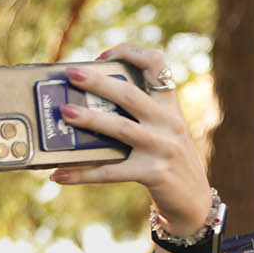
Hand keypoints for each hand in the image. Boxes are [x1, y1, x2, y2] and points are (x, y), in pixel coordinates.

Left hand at [49, 43, 213, 234]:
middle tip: (71, 74)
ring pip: (121, 128)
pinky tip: (59, 175)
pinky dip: (82, 174)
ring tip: (64, 113)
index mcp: (169, 106)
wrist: (193, 199)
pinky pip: (110, 171)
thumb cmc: (166, 160)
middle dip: (98, 82)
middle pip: (129, 94)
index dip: (130, 53)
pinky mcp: (153, 173)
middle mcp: (168, 122)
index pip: (157, 64)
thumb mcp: (161, 132)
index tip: (102, 56)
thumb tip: (83, 109)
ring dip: (90, 119)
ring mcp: (162, 147)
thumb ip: (136, 117)